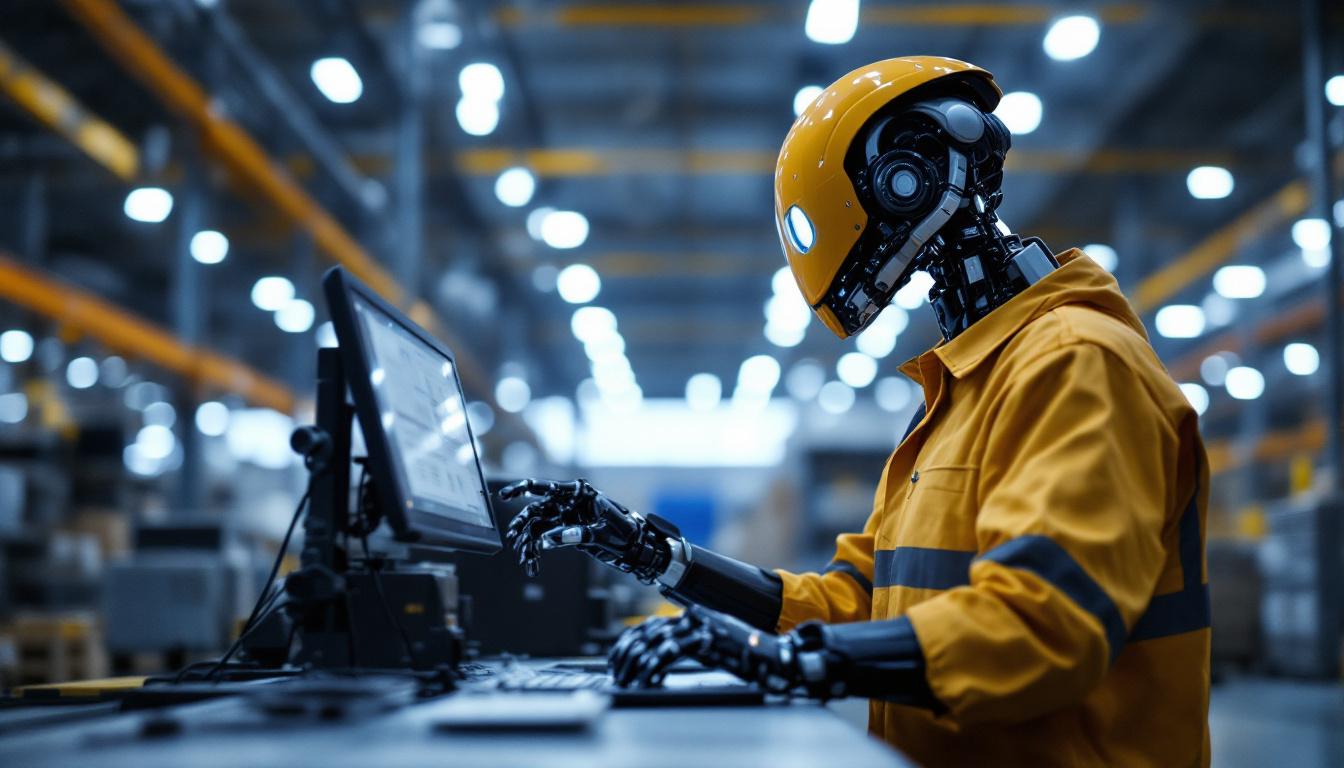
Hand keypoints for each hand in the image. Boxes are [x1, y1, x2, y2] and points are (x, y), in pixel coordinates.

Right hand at [500, 478, 675, 580]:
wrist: (636, 548)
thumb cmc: (626, 533)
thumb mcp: (602, 534)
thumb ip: (575, 534)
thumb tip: (548, 540)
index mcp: (581, 494)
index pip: (549, 488)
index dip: (525, 488)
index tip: (506, 495)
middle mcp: (570, 504)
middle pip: (538, 509)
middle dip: (524, 524)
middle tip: (514, 537)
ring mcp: (567, 518)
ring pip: (538, 526)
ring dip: (528, 542)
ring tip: (525, 559)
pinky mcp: (567, 532)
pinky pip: (545, 539)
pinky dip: (537, 551)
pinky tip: (532, 563)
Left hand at [607, 605, 829, 695]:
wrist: (775, 654)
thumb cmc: (748, 654)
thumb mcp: (714, 646)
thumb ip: (692, 644)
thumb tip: (665, 653)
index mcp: (694, 616)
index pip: (651, 625)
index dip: (630, 642)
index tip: (620, 659)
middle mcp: (694, 616)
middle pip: (647, 631)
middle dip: (627, 654)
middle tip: (619, 672)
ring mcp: (700, 626)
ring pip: (654, 640)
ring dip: (637, 662)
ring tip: (629, 679)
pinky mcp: (706, 640)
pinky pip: (670, 652)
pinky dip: (654, 666)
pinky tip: (647, 678)